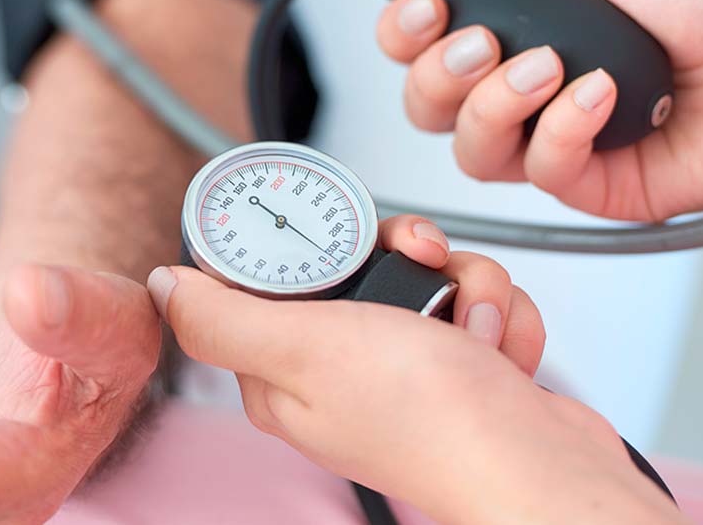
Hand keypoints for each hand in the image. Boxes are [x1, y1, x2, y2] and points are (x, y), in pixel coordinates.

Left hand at [148, 216, 682, 523]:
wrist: (539, 467)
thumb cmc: (431, 421)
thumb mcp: (306, 349)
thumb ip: (224, 317)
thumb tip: (164, 285)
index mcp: (282, 371)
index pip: (273, 275)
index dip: (310, 240)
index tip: (350, 234)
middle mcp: (339, 368)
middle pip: (359, 260)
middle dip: (407, 255)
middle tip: (424, 265)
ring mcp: (403, 366)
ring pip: (426, 272)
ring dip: (465, 286)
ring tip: (474, 328)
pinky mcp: (457, 364)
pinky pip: (472, 300)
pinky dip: (497, 314)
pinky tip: (499, 349)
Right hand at [377, 0, 702, 220]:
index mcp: (525, 24)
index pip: (426, 45)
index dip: (406, 33)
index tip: (427, 9)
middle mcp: (531, 86)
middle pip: (428, 105)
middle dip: (441, 73)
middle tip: (485, 43)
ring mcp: (559, 137)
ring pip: (471, 150)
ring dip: (495, 104)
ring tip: (550, 67)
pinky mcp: (594, 183)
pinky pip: (539, 171)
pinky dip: (561, 130)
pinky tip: (604, 94)